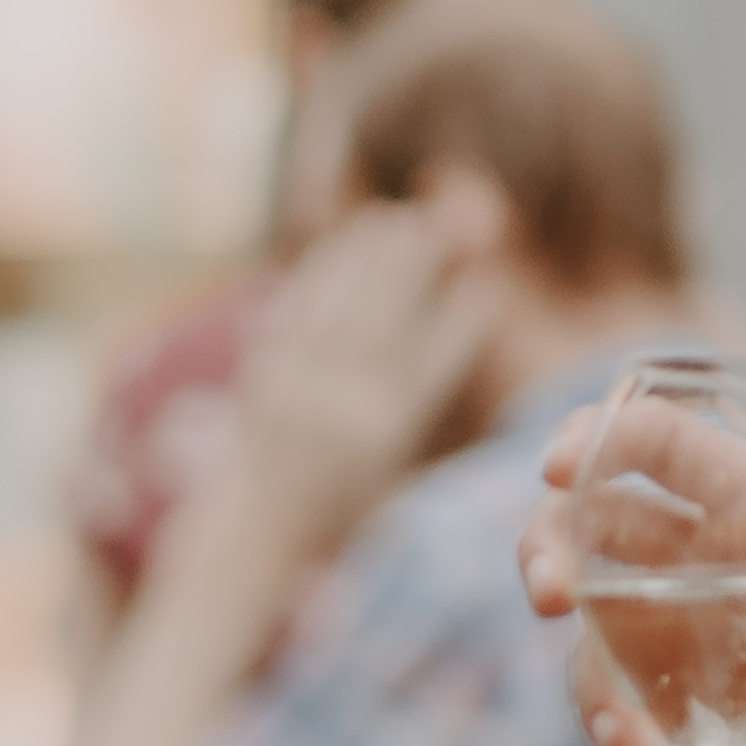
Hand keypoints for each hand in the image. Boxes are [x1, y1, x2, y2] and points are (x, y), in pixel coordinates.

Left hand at [220, 182, 511, 567]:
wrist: (257, 528)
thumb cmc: (338, 510)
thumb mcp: (392, 474)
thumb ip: (421, 419)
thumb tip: (445, 356)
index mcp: (385, 430)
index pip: (436, 359)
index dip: (465, 320)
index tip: (488, 286)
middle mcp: (344, 400)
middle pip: (388, 314)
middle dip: (415, 263)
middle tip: (438, 223)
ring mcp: (300, 381)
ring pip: (343, 300)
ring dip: (369, 254)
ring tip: (392, 218)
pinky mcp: (266, 371)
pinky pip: (298, 308)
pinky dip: (322, 272)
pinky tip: (340, 247)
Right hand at [528, 434, 745, 745]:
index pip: (671, 447)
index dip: (604, 436)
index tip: (563, 466)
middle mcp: (714, 569)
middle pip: (594, 527)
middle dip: (547, 546)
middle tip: (547, 591)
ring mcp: (689, 648)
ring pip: (593, 635)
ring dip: (590, 685)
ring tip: (630, 745)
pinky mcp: (682, 723)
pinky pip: (621, 723)